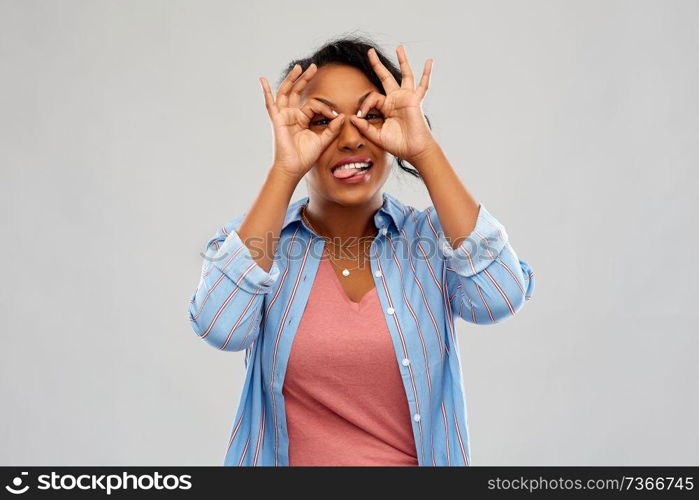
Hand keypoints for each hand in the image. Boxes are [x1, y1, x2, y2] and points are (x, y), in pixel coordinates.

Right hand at [259, 64, 346, 179]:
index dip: (326, 109)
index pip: (313, 105)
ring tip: (298, 67)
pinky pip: (270, 104)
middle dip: (305, 79)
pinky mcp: (277, 120)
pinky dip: (266, 92)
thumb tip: (342, 117)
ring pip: (286, 93)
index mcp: (302, 119)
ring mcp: (283, 116)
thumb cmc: (305, 157)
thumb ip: (332, 129)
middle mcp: (292, 115)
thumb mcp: (322, 141)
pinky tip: (263, 80)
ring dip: (291, 79)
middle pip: (297, 92)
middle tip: (314, 67)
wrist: (293, 168)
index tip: (335, 116)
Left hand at [348, 45, 437, 164]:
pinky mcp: (415, 100)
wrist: (414, 150)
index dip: (364, 105)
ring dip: (402, 61)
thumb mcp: (377, 136)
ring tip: (399, 47)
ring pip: (404, 75)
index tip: (360, 116)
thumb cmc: (398, 145)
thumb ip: (365, 127)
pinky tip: (430, 61)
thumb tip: (352, 118)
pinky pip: (423, 85)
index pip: (372, 97)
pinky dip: (427, 73)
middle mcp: (396, 100)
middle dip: (377, 65)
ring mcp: (406, 98)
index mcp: (386, 107)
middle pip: (385, 77)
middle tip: (370, 52)